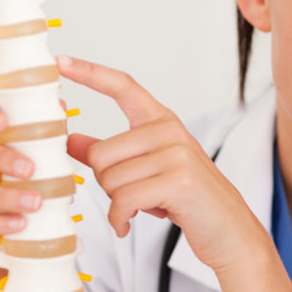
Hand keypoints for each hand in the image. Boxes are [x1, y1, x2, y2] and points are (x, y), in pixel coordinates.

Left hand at [59, 55, 269, 272]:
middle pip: (100, 153)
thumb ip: (111, 154)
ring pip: (110, 179)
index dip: (91, 73)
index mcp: (163, 123)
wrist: (230, 230)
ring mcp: (177, 155)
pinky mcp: (178, 182)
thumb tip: (70, 140)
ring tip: (142, 208)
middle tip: (131, 197)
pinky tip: (127, 225)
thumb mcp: (148, 171)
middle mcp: (171, 132)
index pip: (124, 87)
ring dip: (116, 204)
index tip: (61, 62)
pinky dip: (119, 219)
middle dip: (106, 184)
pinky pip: (123, 200)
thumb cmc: (187, 201)